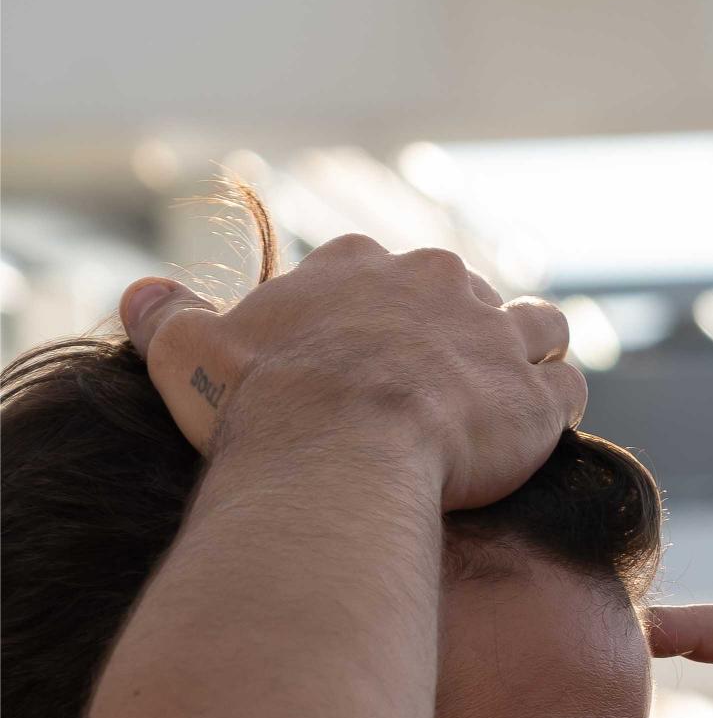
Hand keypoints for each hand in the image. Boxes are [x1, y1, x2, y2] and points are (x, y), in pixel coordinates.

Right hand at [118, 234, 585, 510]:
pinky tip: (540, 432)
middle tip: (442, 389)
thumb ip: (166, 317)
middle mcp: (435, 281)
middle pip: (463, 294)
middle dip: (459, 333)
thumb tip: (138, 294)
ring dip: (527, 355)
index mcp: (358, 265)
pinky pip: (568, 383)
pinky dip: (558, 404)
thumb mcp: (190, 352)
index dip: (383, 314)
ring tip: (507, 399)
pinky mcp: (535, 394)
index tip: (376, 357)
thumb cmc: (261, 405)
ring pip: (535, 324)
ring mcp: (494, 334)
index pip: (382, 273)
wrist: (338, 452)